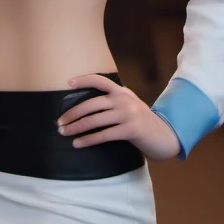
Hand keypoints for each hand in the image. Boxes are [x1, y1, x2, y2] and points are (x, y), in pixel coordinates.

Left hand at [57, 73, 181, 161]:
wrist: (164, 135)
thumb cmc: (141, 121)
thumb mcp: (130, 104)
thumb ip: (115, 100)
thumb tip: (89, 103)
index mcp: (122, 92)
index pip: (101, 80)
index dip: (84, 80)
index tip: (68, 83)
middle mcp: (124, 100)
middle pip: (91, 104)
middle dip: (72, 113)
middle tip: (59, 122)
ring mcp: (128, 114)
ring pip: (95, 120)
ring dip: (76, 127)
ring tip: (64, 133)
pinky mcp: (130, 130)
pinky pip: (104, 135)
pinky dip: (88, 140)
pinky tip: (78, 143)